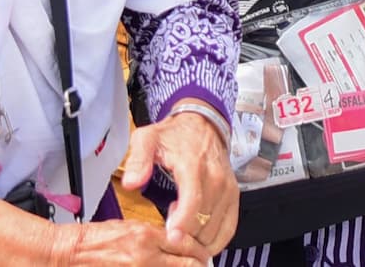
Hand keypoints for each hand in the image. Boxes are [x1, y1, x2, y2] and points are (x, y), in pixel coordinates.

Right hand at [44, 219, 209, 265]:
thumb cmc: (95, 239)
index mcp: (145, 235)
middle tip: (203, 266)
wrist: (72, 253)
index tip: (204, 254)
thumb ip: (155, 235)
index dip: (200, 251)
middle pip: (189, 265)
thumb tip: (178, 241)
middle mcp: (146, 256)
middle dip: (200, 266)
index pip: (186, 243)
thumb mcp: (129, 227)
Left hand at [118, 110, 239, 258]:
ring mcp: (228, 189)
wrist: (203, 124)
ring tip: (180, 225)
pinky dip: (214, 239)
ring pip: (217, 229)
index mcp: (193, 165)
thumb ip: (138, 160)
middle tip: (168, 229)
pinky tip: (197, 236)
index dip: (182, 225)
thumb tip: (130, 183)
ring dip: (198, 238)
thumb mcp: (147, 138)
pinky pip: (229, 228)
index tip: (170, 237)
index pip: (193, 201)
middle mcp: (216, 179)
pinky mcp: (234, 196)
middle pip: (205, 221)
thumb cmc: (174, 134)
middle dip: (186, 235)